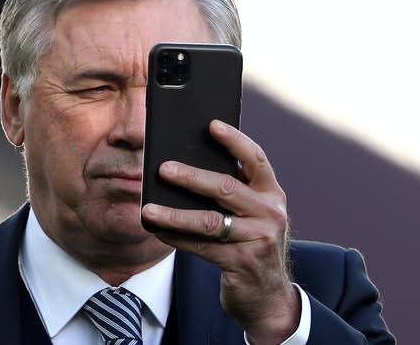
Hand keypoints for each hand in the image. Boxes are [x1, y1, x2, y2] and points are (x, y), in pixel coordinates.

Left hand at [141, 120, 299, 344]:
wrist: (269, 295)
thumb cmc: (250, 242)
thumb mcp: (251, 213)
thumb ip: (231, 192)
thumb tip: (182, 168)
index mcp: (271, 192)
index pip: (255, 158)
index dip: (234, 140)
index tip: (212, 124)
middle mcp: (270, 212)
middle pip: (226, 187)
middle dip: (191, 176)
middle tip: (162, 168)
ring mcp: (258, 238)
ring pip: (209, 221)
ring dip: (174, 214)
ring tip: (148, 208)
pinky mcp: (243, 262)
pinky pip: (202, 246)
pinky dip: (177, 238)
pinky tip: (158, 231)